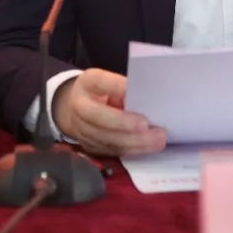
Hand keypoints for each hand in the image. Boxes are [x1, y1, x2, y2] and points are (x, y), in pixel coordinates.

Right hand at [52, 68, 166, 156]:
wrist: (74, 107)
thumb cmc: (100, 91)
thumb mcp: (109, 80)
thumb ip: (122, 87)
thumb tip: (145, 99)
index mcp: (87, 84)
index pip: (101, 83)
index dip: (118, 88)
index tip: (139, 97)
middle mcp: (80, 109)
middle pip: (101, 121)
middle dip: (128, 126)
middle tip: (154, 130)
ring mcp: (82, 131)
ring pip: (108, 141)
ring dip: (135, 143)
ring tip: (158, 141)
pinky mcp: (89, 147)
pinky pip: (112, 151)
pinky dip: (131, 150)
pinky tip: (148, 148)